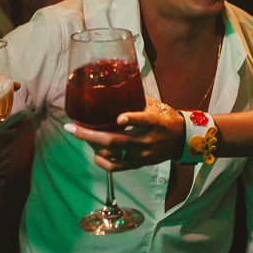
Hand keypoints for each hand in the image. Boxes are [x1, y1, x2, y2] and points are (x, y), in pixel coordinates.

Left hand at [64, 100, 184, 171]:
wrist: (181, 140)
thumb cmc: (166, 119)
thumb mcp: (156, 106)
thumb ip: (137, 100)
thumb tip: (116, 85)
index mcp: (154, 122)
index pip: (143, 120)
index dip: (131, 119)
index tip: (118, 118)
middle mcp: (146, 140)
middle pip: (115, 140)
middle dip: (89, 134)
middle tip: (71, 127)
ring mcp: (140, 154)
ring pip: (112, 154)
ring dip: (92, 145)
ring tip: (79, 134)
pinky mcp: (138, 164)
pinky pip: (115, 167)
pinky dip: (102, 161)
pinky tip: (95, 153)